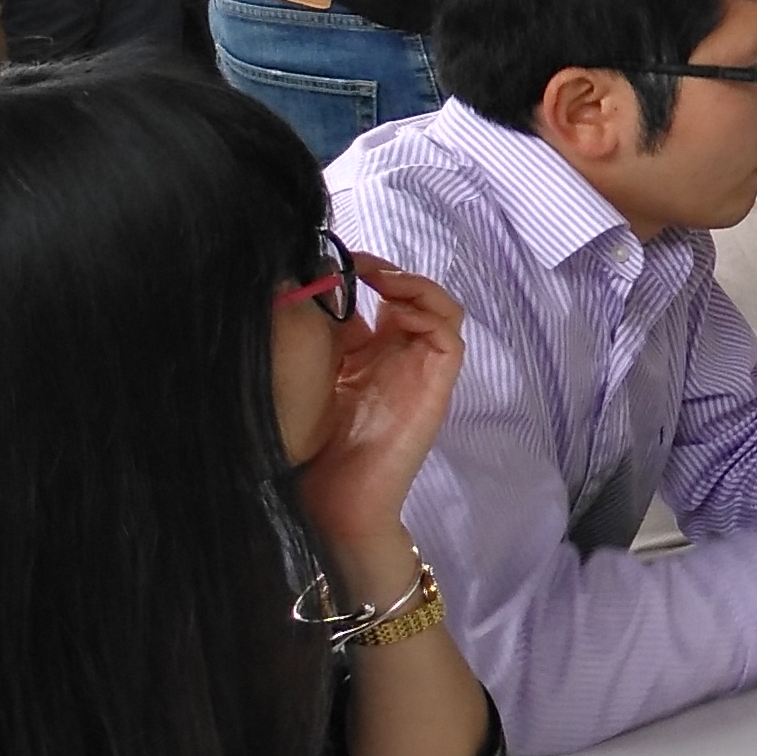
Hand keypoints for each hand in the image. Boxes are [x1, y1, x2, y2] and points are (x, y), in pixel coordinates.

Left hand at [298, 260, 466, 573]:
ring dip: (415, 286)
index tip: (335, 260)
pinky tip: (394, 310)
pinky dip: (429, 313)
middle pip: (415, 296)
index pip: (382, 296)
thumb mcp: (306, 372)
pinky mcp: (436, 385)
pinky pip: (449, 336)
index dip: (365, 271)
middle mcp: (399, 356)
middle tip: (358, 264)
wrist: (332, 495)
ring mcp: (420, 370)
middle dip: (389, 271)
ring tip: (383, 281)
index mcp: (369, 352)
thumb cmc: (310, 441)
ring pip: (441, 308)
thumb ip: (315, 332)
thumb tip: (310, 284)